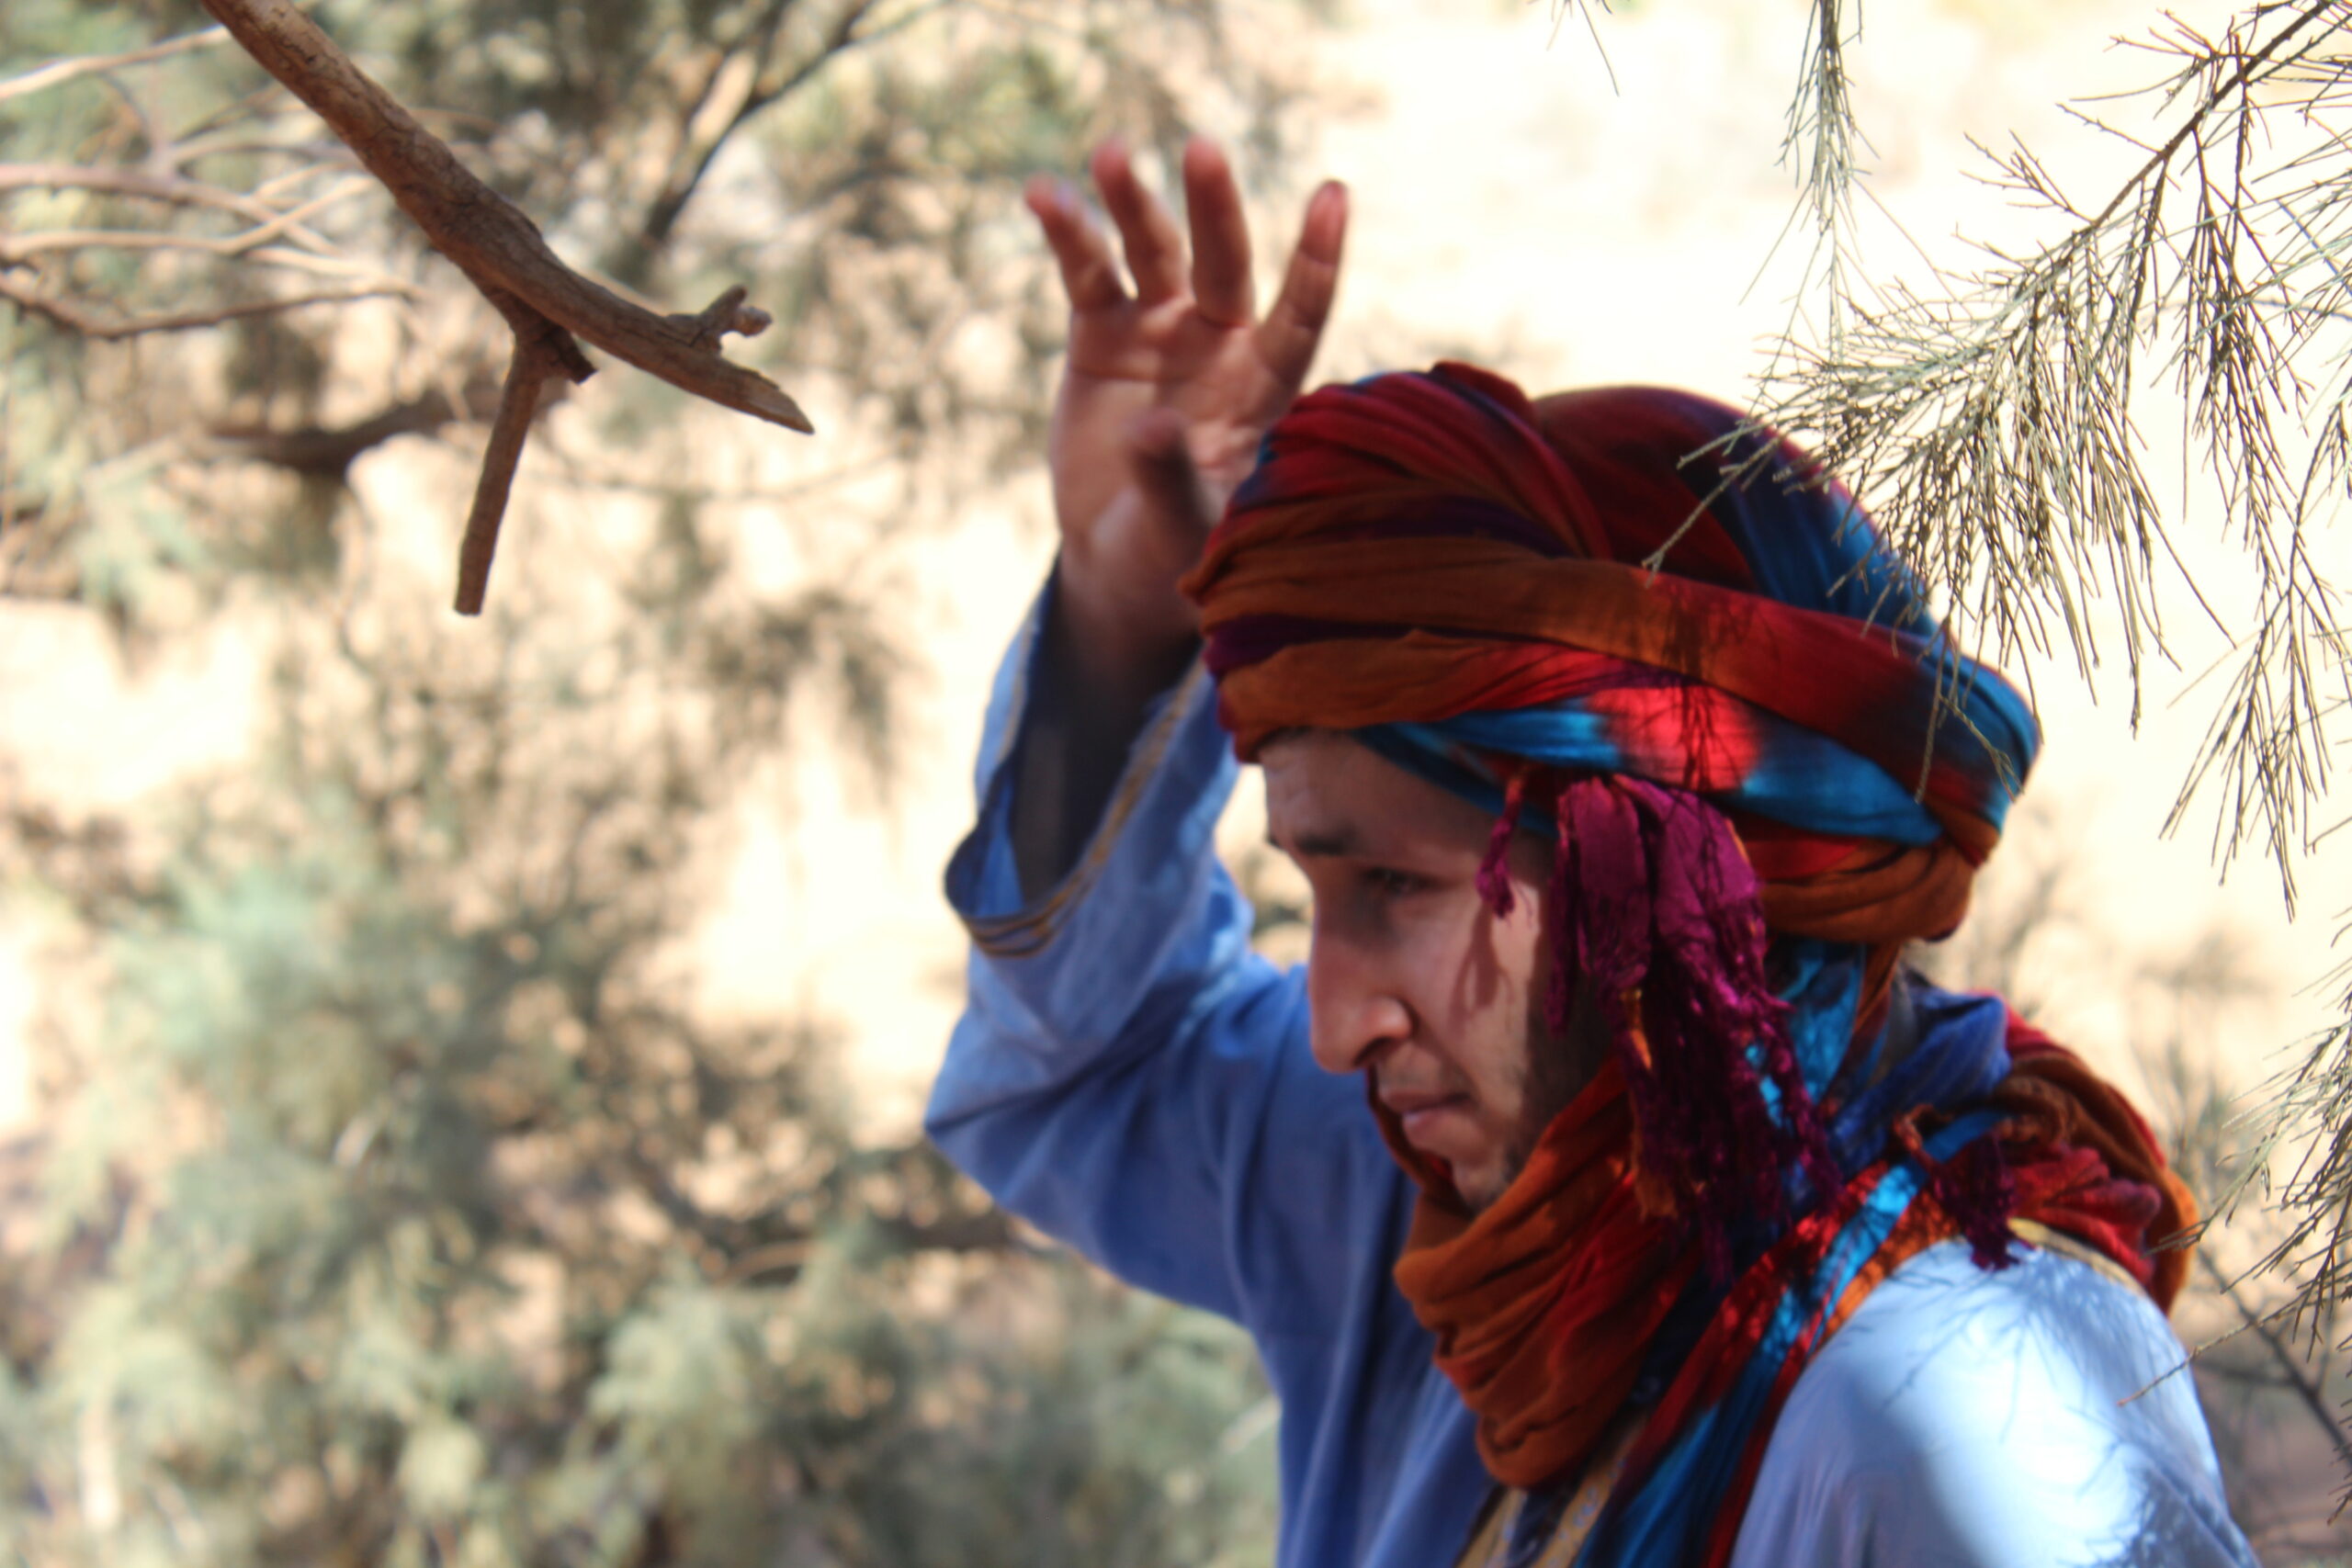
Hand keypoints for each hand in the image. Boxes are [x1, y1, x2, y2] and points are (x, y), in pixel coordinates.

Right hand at [1027, 136, 1347, 700]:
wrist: (1123, 559)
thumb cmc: (1178, 555)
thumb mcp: (1185, 531)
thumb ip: (1173, 479)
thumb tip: (1151, 430)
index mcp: (1264, 389)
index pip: (1300, 314)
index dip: (1316, 259)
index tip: (1332, 194)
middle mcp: (1220, 345)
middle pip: (1224, 262)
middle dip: (1215, 208)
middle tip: (1203, 150)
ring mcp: (1161, 332)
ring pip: (1154, 250)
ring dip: (1134, 202)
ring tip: (1110, 154)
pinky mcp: (1103, 336)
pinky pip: (1087, 272)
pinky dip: (1068, 232)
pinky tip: (1043, 194)